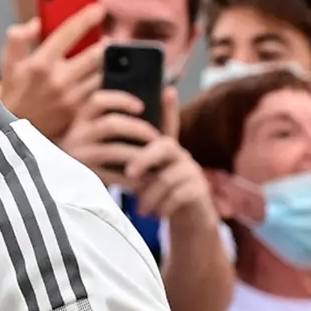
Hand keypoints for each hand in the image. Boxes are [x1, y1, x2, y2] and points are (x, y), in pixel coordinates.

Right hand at [0, 4, 105, 140]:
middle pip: (95, 53)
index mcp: (40, 63)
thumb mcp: (8, 63)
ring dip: (104, 62)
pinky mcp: (77, 110)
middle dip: (104, 43)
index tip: (99, 9)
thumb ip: (17, 38)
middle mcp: (57, 79)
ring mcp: (69, 96)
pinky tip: (97, 75)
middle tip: (106, 37)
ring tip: (103, 55)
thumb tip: (36, 23)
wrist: (13, 130)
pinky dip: (99, 80)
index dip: (86, 18)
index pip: (69, 33)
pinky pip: (96, 90)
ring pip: (100, 72)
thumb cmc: (13, 92)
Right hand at [59, 89, 161, 186]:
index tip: (141, 107)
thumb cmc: (113, 153)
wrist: (84, 189)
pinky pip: (113, 176)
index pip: (98, 100)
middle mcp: (76, 133)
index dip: (121, 100)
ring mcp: (79, 155)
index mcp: (83, 118)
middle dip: (139, 130)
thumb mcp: (121, 132)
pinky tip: (146, 180)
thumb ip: (149, 113)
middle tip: (157, 138)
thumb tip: (169, 91)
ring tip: (156, 161)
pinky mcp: (84, 176)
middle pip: (110, 124)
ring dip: (140, 155)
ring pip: (113, 150)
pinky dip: (133, 178)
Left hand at [124, 88, 216, 222]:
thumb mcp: (145, 179)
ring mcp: (193, 171)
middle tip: (129, 174)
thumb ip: (133, 167)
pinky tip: (155, 215)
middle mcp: (181, 155)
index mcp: (166, 151)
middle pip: (164, 147)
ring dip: (149, 197)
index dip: (169, 108)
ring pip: (166, 179)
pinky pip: (177, 196)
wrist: (188, 221)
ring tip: (140, 209)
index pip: (169, 125)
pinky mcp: (200, 189)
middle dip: (143, 159)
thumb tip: (110, 160)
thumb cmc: (159, 197)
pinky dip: (162, 208)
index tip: (168, 90)